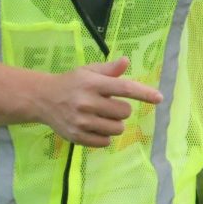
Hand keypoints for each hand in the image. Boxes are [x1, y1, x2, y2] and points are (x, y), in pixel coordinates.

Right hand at [36, 57, 161, 147]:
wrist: (43, 99)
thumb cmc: (71, 83)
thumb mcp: (88, 71)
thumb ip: (108, 69)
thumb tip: (126, 61)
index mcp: (92, 83)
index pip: (125, 88)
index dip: (144, 93)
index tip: (159, 98)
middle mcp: (87, 102)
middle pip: (124, 112)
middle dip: (121, 109)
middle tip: (108, 104)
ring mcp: (82, 121)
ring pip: (117, 128)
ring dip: (115, 123)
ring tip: (102, 116)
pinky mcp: (77, 136)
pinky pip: (105, 141)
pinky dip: (105, 136)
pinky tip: (95, 127)